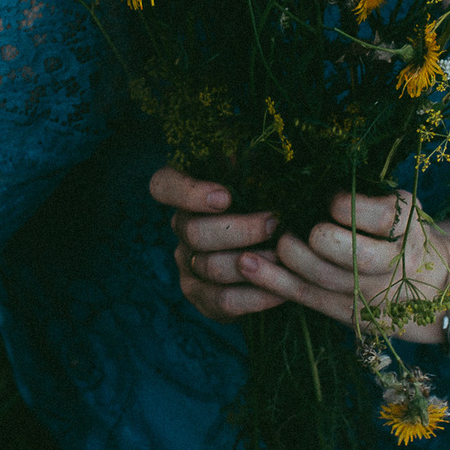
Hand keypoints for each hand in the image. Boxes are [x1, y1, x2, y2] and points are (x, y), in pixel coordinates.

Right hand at [151, 166, 284, 320]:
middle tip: (274, 223)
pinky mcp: (204, 299)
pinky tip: (282, 288)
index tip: (225, 196)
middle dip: (238, 229)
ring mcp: (189, 267)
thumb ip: (252, 161)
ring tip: (285, 255)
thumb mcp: (261, 177)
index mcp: (186, 195)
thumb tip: (252, 148)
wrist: (282, 255)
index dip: (188, 192)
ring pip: (209, 267)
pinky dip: (256, 296)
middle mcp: (181, 230)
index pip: (164, 186)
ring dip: (251, 262)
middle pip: (193, 232)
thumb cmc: (271, 202)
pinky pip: (224, 301)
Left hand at [244, 191, 449, 343]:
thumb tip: (317, 173)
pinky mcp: (351, 313)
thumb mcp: (405, 210)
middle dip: (322, 239)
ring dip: (291, 259)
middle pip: (357, 256)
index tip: (330, 199)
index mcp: (411, 228)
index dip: (349, 207)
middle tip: (303, 227)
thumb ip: (372, 198)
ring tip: (272, 242)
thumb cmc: (405, 235)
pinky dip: (275, 281)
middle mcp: (396, 262)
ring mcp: (374, 293)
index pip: (383, 216)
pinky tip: (250, 265)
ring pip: (326, 279)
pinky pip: (309, 297)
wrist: (436, 288)